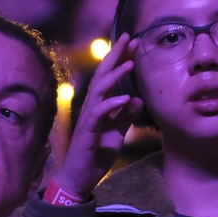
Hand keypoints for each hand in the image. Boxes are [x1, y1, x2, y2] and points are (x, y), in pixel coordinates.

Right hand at [54, 35, 142, 196]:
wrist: (80, 178)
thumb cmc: (95, 155)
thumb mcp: (117, 134)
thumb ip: (126, 117)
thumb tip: (137, 99)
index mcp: (100, 106)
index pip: (110, 77)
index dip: (121, 59)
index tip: (134, 42)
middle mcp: (92, 107)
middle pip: (103, 75)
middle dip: (116, 56)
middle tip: (129, 38)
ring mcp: (88, 118)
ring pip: (100, 90)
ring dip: (115, 76)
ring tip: (130, 63)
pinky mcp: (87, 131)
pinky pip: (99, 113)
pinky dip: (112, 104)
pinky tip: (126, 97)